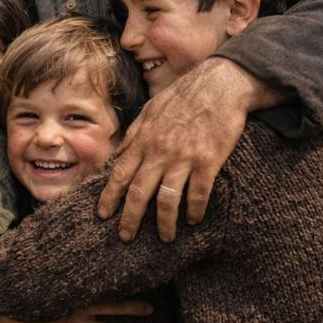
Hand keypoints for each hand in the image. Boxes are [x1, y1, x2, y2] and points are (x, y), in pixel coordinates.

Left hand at [98, 58, 282, 241]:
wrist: (220, 84)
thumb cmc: (184, 96)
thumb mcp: (151, 110)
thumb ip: (134, 134)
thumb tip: (117, 156)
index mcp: (144, 139)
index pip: (120, 174)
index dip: (110, 197)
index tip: (103, 215)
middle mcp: (160, 151)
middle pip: (139, 193)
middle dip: (130, 219)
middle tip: (126, 237)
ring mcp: (184, 157)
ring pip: (167, 199)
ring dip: (164, 223)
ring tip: (165, 238)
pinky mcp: (208, 161)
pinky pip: (198, 193)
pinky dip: (194, 210)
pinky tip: (194, 219)